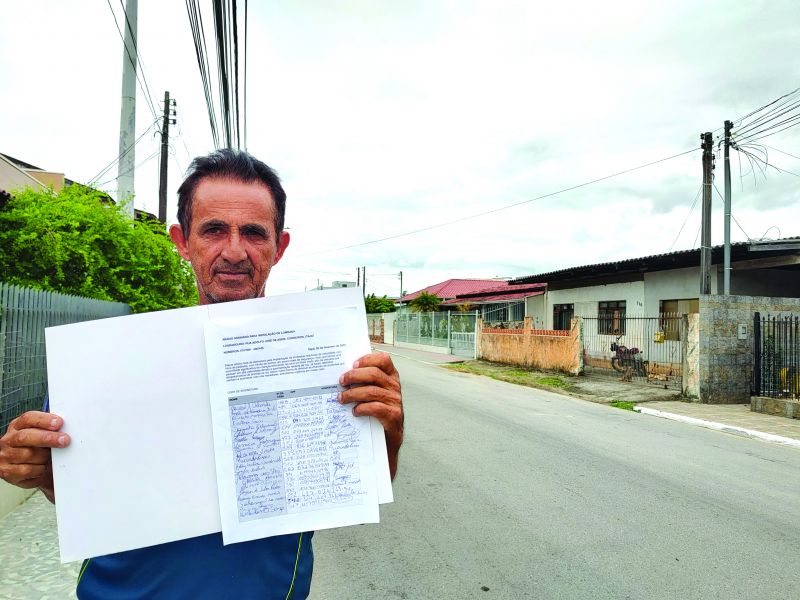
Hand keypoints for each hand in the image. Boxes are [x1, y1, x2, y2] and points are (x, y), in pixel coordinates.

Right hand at [0, 411, 70, 502]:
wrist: (28, 470)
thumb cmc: (39, 448)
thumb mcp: (42, 435)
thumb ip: (51, 429)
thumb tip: (69, 426)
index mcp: (17, 426)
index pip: (28, 418)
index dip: (44, 420)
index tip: (60, 423)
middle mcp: (8, 440)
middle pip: (25, 436)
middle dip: (47, 438)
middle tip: (65, 440)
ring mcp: (5, 456)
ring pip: (28, 454)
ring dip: (45, 456)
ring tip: (51, 457)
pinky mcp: (7, 472)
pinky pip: (27, 470)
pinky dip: (40, 469)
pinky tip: (43, 467)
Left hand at [339, 352, 402, 478]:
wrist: (388, 439)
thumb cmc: (376, 413)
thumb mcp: (373, 394)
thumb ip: (364, 382)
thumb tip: (342, 375)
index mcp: (391, 377)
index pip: (384, 359)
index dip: (368, 359)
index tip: (353, 364)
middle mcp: (395, 387)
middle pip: (374, 374)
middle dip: (354, 376)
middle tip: (341, 382)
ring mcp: (395, 401)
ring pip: (371, 391)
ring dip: (352, 394)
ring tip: (341, 399)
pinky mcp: (393, 416)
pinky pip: (375, 408)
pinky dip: (361, 408)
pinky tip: (354, 412)